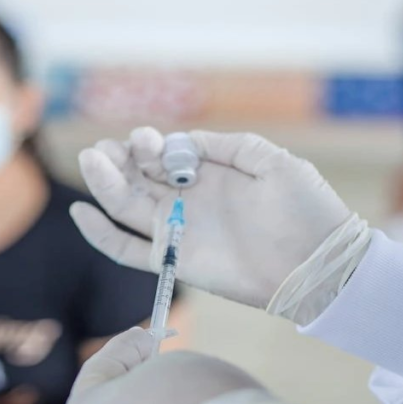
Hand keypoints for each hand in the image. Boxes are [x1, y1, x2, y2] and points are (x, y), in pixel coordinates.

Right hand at [71, 129, 353, 308]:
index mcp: (208, 175)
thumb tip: (183, 139)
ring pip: (127, 205)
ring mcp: (177, 231)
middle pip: (138, 177)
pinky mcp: (173, 260)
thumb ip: (227, 146)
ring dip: (105, 183)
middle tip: (104, 147)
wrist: (320, 264)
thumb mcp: (272, 162)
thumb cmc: (306, 210)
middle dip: (118, 158)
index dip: (148, 145)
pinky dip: (101, 234)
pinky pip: (127, 249)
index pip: (163, 155)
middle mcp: (187, 201)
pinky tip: (82, 213)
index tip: (146, 139)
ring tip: (91, 160)